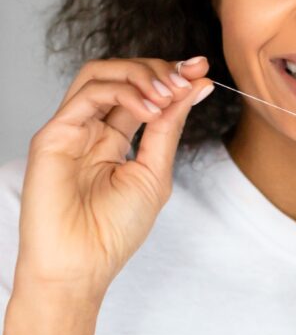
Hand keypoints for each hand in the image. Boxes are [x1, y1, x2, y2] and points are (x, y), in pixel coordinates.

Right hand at [14, 57, 211, 304]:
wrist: (82, 266)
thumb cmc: (114, 230)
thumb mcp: (155, 171)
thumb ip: (170, 127)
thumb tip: (197, 87)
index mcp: (114, 137)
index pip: (142, 90)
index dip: (172, 74)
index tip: (202, 68)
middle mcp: (91, 128)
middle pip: (122, 73)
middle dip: (160, 69)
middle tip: (188, 77)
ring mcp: (72, 129)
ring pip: (101, 73)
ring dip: (142, 75)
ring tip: (169, 93)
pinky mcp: (54, 134)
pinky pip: (89, 94)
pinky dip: (125, 93)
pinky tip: (149, 110)